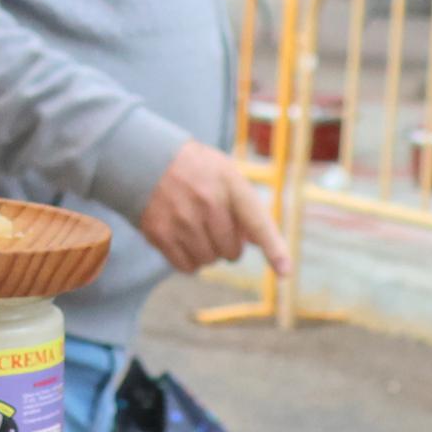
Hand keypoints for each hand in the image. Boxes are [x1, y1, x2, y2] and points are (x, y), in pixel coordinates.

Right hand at [138, 140, 284, 279]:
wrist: (145, 158)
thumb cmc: (196, 170)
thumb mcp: (226, 173)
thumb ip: (245, 206)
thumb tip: (256, 243)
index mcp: (230, 184)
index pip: (257, 223)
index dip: (274, 249)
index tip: (285, 272)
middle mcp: (207, 202)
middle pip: (232, 252)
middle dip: (227, 245)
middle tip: (214, 226)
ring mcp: (182, 219)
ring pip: (208, 261)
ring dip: (207, 252)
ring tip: (196, 229)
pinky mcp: (160, 234)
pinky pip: (186, 267)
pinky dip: (189, 261)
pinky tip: (183, 240)